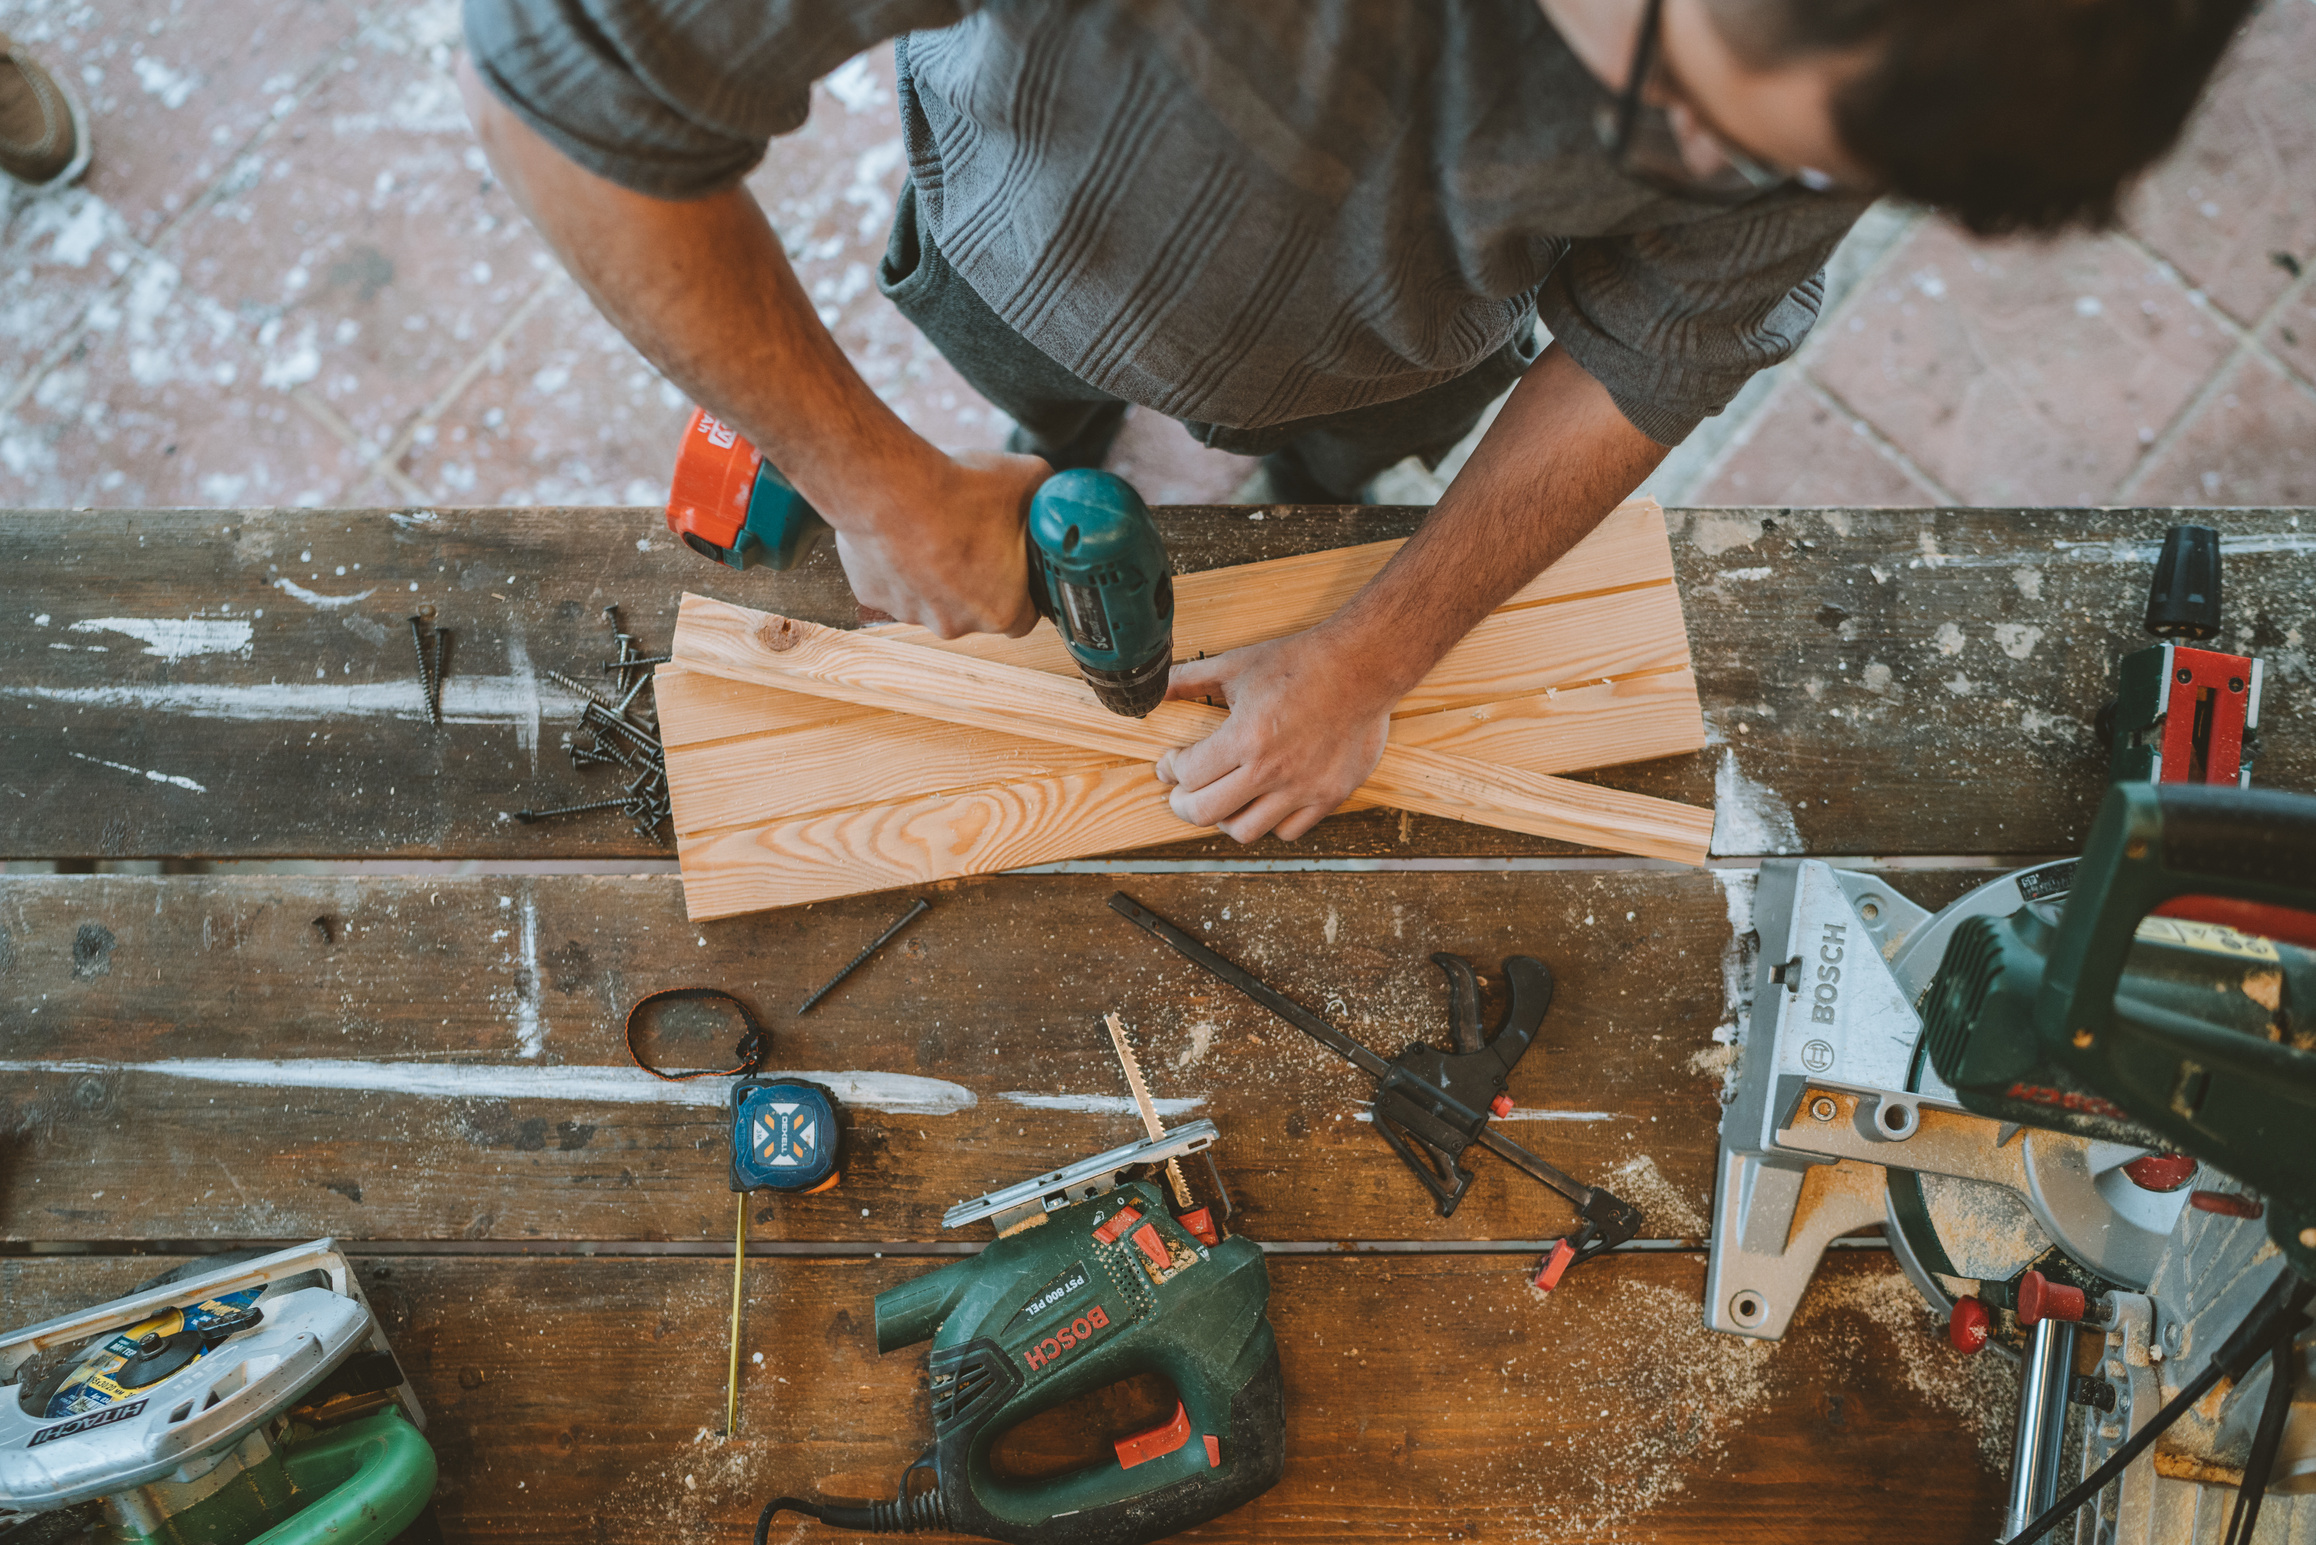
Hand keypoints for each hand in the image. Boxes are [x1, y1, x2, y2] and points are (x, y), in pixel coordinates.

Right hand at [831, 448, 1049, 638]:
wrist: (890, 486)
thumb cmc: (960, 491)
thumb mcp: (1028, 481)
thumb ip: (1046, 502)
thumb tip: (1053, 499)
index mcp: (1002, 611)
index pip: (1024, 617)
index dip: (1023, 590)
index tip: (1015, 566)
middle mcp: (956, 624)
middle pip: (975, 609)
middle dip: (977, 579)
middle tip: (972, 537)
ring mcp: (911, 613)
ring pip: (932, 597)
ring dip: (936, 572)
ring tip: (935, 529)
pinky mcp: (873, 595)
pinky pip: (894, 583)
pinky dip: (899, 563)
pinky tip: (904, 530)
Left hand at [1154, 629, 1397, 843]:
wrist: (1362, 667)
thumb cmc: (1301, 663)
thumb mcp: (1237, 664)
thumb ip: (1189, 679)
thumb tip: (1154, 688)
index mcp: (1246, 737)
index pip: (1188, 773)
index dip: (1170, 769)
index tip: (1171, 763)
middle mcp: (1272, 770)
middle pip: (1206, 812)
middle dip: (1182, 804)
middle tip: (1181, 794)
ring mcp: (1303, 788)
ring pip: (1244, 831)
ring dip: (1223, 819)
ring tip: (1221, 801)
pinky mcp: (1329, 795)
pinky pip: (1288, 831)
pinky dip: (1268, 823)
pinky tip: (1262, 802)